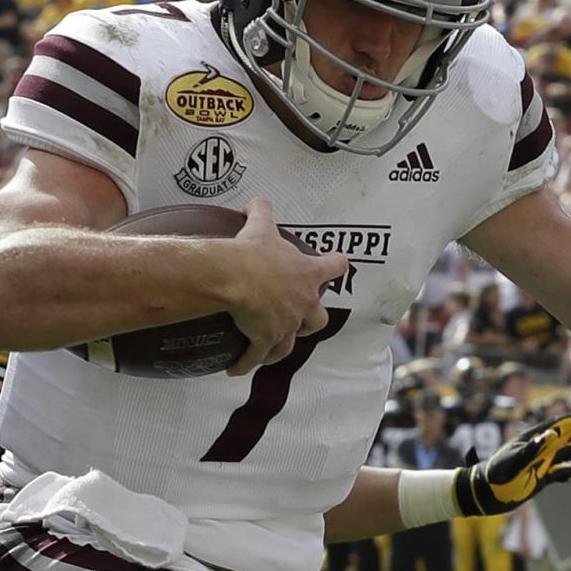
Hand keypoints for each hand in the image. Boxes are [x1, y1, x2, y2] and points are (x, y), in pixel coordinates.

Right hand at [219, 198, 340, 379]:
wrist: (234, 276)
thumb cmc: (251, 252)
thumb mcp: (260, 225)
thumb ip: (262, 211)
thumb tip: (256, 202)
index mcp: (307, 273)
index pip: (336, 267)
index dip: (335, 267)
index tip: (333, 266)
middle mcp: (303, 302)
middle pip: (319, 319)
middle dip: (311, 320)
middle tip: (298, 317)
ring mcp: (287, 324)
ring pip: (290, 344)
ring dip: (280, 346)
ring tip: (267, 349)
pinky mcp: (266, 340)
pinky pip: (258, 357)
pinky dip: (247, 363)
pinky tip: (235, 368)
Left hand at [455, 411, 570, 514]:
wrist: (484, 494)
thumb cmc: (495, 476)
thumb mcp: (513, 462)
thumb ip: (532, 448)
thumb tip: (552, 433)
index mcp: (532, 438)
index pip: (561, 424)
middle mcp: (538, 448)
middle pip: (568, 436)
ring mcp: (540, 462)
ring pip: (568, 453)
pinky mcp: (540, 477)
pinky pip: (562, 472)